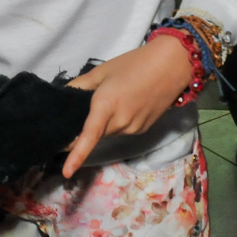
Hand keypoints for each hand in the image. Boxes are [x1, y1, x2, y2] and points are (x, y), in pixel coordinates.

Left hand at [61, 36, 192, 176]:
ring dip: (105, 123)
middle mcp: (120, 123)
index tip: (66, 173)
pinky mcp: (144, 129)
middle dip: (86, 129)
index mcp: (105, 106)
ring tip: (114, 98)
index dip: (76, 155)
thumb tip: (64, 96)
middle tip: (81, 111)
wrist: (172, 65)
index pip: (89, 136)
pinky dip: (118, 122)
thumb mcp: (103, 71)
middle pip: (96, 134)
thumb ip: (80, 85)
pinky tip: (127, 103)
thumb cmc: (134, 63)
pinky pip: (123, 130)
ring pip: (110, 132)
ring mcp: (133, 128)